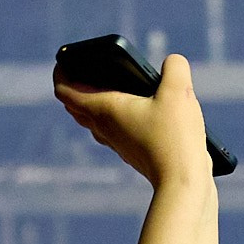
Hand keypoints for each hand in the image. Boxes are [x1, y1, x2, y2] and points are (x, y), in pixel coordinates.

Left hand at [53, 50, 212, 189]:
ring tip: (109, 86)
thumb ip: (174, 68)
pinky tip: (139, 110)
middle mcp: (104, 128)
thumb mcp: (178, 92)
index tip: (62, 58)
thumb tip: (173, 63)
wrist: (183, 184)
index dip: (60, 71)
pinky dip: (115, 117)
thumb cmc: (174, 138)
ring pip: (94, 120)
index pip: (65, 90)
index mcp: (104, 109)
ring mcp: (117, 143)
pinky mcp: (132, 153)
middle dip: (75, 86)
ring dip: (93, 103)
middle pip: (76, 106)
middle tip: (82, 69)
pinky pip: (113, 131)